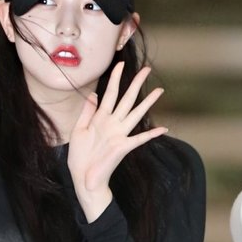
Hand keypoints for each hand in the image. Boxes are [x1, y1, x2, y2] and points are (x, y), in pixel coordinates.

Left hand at [67, 62, 166, 221]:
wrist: (83, 177)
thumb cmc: (80, 156)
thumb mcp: (78, 130)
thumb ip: (87, 112)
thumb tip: (93, 94)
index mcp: (100, 119)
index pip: (110, 94)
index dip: (115, 79)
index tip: (120, 64)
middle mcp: (112, 124)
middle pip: (127, 99)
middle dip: (136, 84)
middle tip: (147, 69)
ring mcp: (119, 135)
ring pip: (135, 114)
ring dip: (147, 102)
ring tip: (159, 91)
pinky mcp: (123, 147)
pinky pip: (140, 139)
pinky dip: (151, 134)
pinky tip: (163, 129)